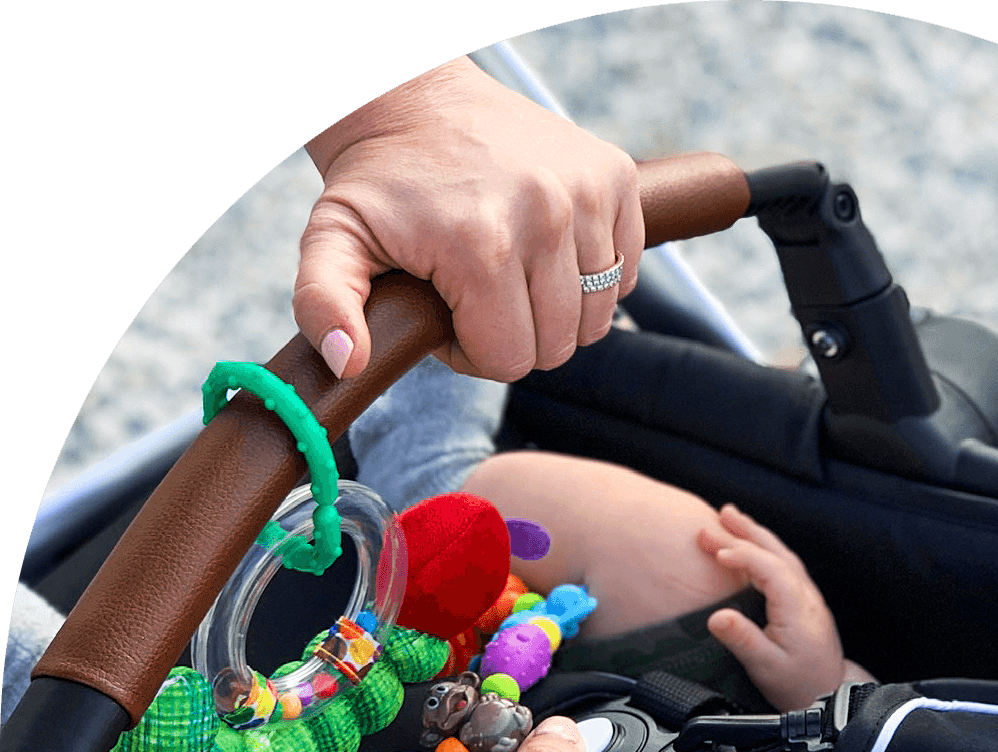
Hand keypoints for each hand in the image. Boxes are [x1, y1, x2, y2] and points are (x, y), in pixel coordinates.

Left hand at [295, 58, 642, 382]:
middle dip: (515, 335)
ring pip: (596, 319)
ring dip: (556, 312)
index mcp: (482, 245)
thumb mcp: (332, 238)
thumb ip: (323, 304)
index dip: (474, 352)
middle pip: (558, 346)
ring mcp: (588, 193)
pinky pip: (625, 273)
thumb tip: (347, 360)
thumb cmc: (379, 180)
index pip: (510, 360)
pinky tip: (549, 253)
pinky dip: (594, 277)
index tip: (450, 314)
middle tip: (477, 296)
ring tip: (512, 276)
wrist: (416, 94)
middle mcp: (546, 216)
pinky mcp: (615, 176)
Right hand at [698, 505, 859, 709]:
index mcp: (797, 609)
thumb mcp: (766, 667)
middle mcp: (805, 596)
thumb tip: (717, 618)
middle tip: (715, 519)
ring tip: (730, 517)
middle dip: (744, 533)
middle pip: (775, 553)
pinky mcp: (803, 601)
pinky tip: (751, 543)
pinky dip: (764, 548)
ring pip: (781, 554)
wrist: (829, 696)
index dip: (743, 556)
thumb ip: (743, 640)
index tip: (716, 551)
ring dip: (755, 534)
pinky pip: (783, 564)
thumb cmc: (798, 684)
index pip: (770, 569)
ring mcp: (807, 596)